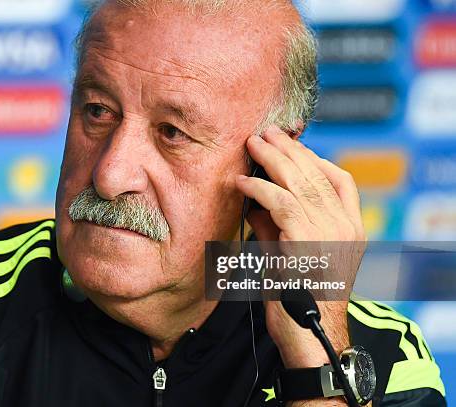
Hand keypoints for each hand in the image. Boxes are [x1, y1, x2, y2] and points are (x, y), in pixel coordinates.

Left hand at [235, 125, 366, 369]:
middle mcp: (345, 226)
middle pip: (317, 173)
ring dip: (272, 159)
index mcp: (351, 228)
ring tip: (251, 145)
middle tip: (264, 134)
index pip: (341, 179)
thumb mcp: (290, 253)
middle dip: (288, 149)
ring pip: (299, 181)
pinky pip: (280, 202)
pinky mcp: (307, 241)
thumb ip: (277, 226)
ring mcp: (330, 232)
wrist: (309, 336)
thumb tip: (255, 202)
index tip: (288, 146)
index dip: (314, 158)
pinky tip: (242, 182)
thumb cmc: (298, 298)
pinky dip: (258, 188)